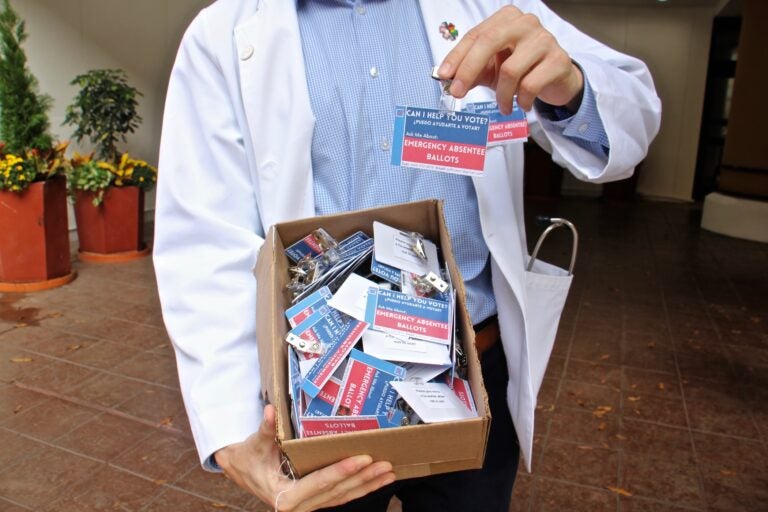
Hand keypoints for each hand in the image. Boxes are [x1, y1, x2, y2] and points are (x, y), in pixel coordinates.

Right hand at [215, 405, 395, 510]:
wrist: (241, 471)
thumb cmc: (249, 457)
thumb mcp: (255, 444)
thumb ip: (266, 430)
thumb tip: (270, 411)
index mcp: (285, 496)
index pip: (320, 482)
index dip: (342, 470)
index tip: (363, 458)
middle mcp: (299, 506)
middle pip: (337, 491)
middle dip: (363, 478)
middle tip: (385, 464)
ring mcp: (309, 506)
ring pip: (343, 497)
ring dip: (367, 485)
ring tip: (388, 472)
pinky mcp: (315, 501)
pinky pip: (340, 496)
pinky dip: (359, 488)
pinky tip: (376, 480)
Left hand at [437, 6, 583, 114]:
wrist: (556, 79)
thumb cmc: (521, 69)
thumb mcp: (492, 68)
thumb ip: (472, 71)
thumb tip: (449, 79)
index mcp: (506, 18)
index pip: (476, 35)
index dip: (457, 56)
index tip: (443, 75)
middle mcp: (525, 23)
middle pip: (490, 42)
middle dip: (469, 70)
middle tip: (458, 93)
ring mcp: (544, 40)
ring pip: (510, 70)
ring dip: (502, 95)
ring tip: (503, 106)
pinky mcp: (558, 61)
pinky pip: (530, 85)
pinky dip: (522, 100)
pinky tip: (522, 105)